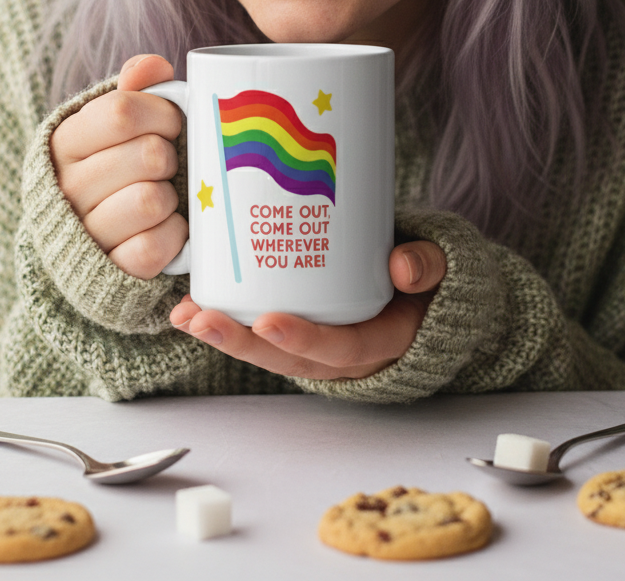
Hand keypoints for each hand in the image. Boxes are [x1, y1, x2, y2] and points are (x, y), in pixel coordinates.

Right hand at [50, 54, 186, 278]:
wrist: (99, 243)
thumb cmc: (122, 165)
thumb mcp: (118, 125)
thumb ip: (136, 89)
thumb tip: (153, 66)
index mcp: (65, 142)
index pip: (120, 111)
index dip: (163, 113)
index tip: (173, 123)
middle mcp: (67, 187)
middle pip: (150, 155)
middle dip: (172, 156)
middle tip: (168, 164)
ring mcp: (87, 232)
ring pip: (153, 199)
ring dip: (174, 196)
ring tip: (165, 195)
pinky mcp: (112, 268)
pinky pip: (156, 245)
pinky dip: (174, 235)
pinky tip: (168, 226)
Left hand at [168, 240, 446, 378]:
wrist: (426, 296)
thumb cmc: (428, 282)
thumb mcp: (439, 270)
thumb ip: (427, 264)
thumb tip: (403, 269)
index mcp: (382, 342)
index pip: (341, 349)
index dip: (304, 340)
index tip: (269, 321)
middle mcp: (346, 356)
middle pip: (289, 360)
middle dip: (241, 342)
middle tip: (202, 319)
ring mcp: (321, 348)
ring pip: (270, 352)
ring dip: (225, 336)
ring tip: (185, 314)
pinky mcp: (303, 332)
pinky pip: (264, 335)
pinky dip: (231, 323)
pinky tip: (195, 306)